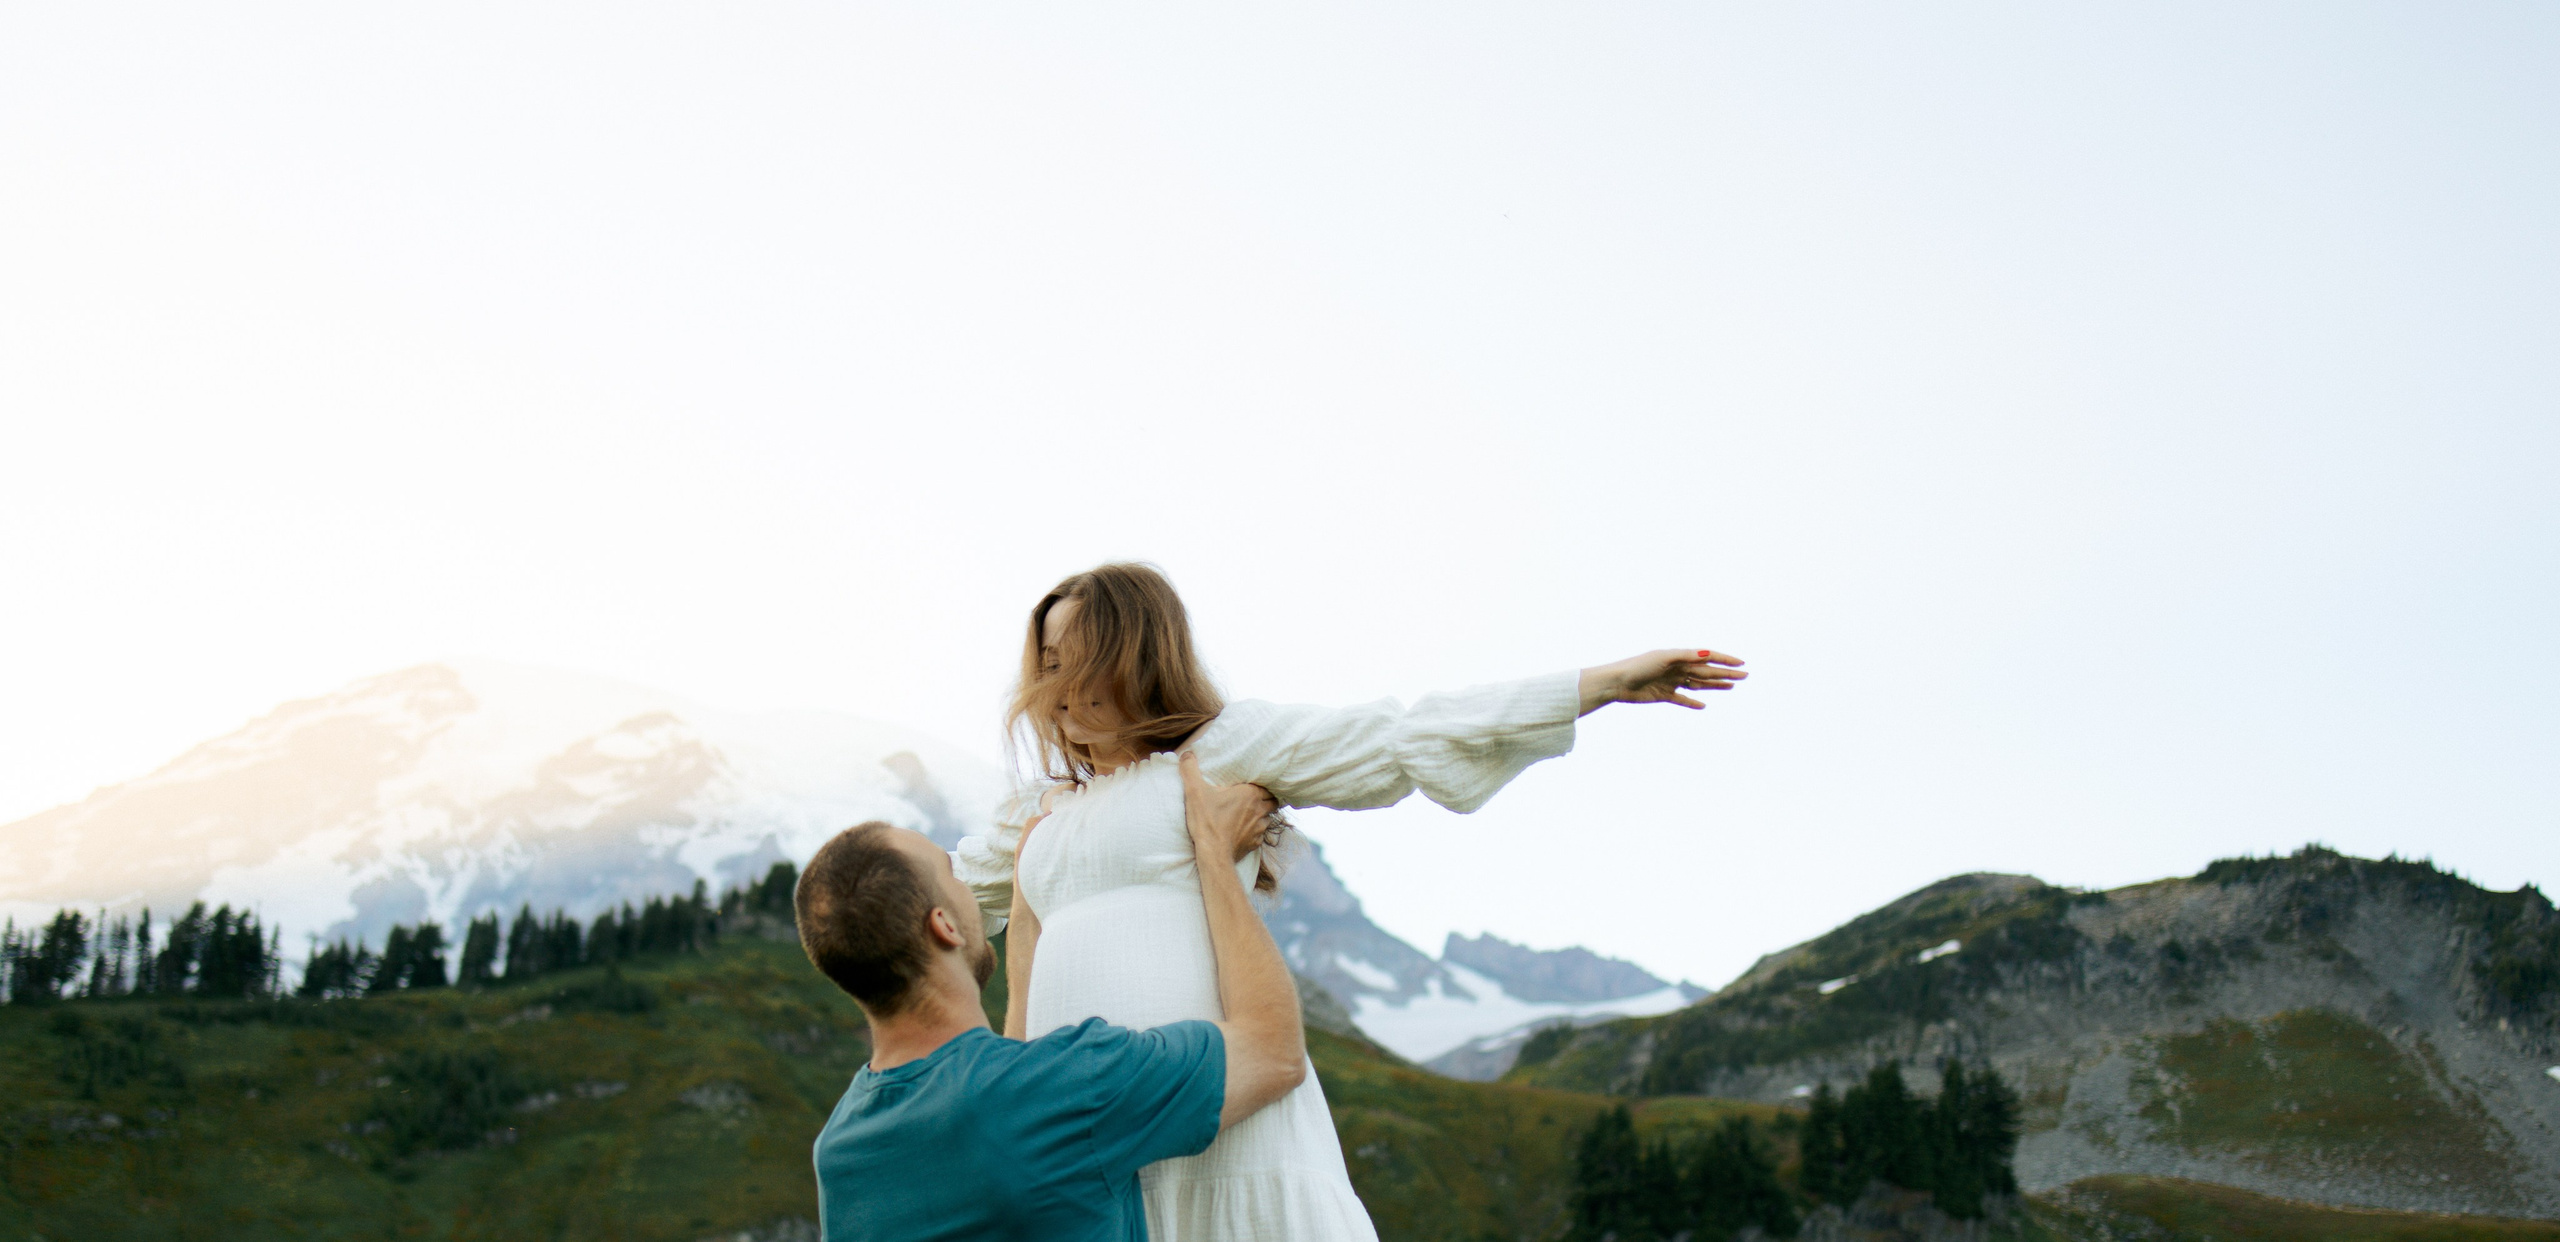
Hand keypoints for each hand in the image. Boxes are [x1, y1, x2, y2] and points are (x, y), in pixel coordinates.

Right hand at [1179, 752, 1278, 864]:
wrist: (1213, 853)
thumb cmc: (1207, 821)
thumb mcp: (1194, 791)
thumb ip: (1190, 769)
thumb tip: (1186, 754)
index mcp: (1249, 794)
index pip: (1267, 787)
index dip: (1263, 786)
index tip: (1255, 786)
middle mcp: (1259, 809)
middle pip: (1272, 802)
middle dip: (1267, 800)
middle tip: (1255, 799)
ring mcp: (1259, 828)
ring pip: (1268, 818)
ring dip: (1262, 816)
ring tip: (1250, 815)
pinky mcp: (1255, 843)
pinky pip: (1260, 835)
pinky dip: (1255, 832)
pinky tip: (1244, 832)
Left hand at [1578, 649, 1746, 713]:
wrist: (1617, 682)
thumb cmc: (1638, 666)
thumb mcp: (1664, 658)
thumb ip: (1686, 656)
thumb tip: (1708, 654)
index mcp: (1679, 657)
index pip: (1707, 657)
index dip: (1724, 660)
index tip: (1741, 664)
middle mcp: (1677, 668)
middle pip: (1706, 671)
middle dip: (1725, 673)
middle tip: (1744, 676)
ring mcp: (1671, 682)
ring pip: (1698, 684)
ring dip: (1715, 685)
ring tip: (1731, 687)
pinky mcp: (1663, 695)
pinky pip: (1682, 699)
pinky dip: (1692, 702)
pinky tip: (1703, 705)